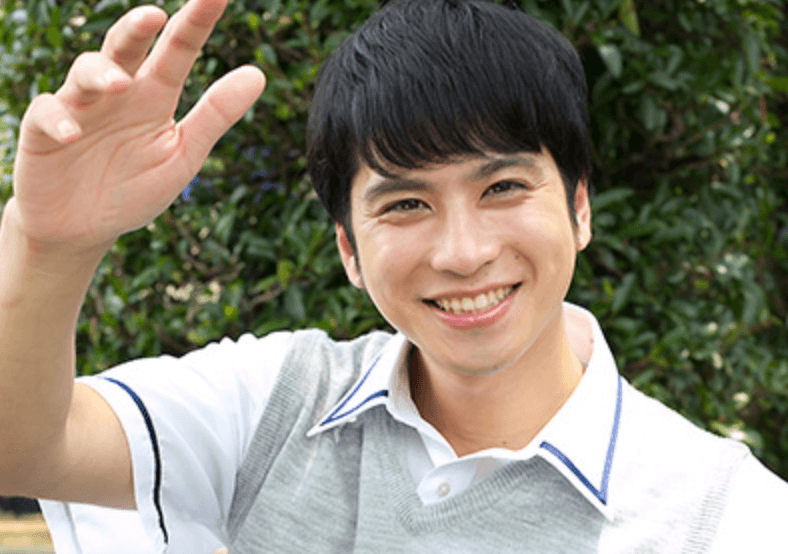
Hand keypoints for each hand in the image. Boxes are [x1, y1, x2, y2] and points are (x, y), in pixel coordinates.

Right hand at [9, 0, 265, 253]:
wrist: (83, 228)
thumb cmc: (134, 188)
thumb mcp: (183, 155)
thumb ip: (215, 116)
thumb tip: (258, 74)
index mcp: (155, 95)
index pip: (178, 51)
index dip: (197, 22)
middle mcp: (117, 93)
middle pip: (125, 48)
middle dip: (136, 29)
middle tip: (154, 16)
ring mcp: (79, 108)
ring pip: (84, 72)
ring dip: (100, 73)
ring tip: (119, 84)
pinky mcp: (43, 132)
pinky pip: (46, 115)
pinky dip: (58, 120)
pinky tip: (74, 134)